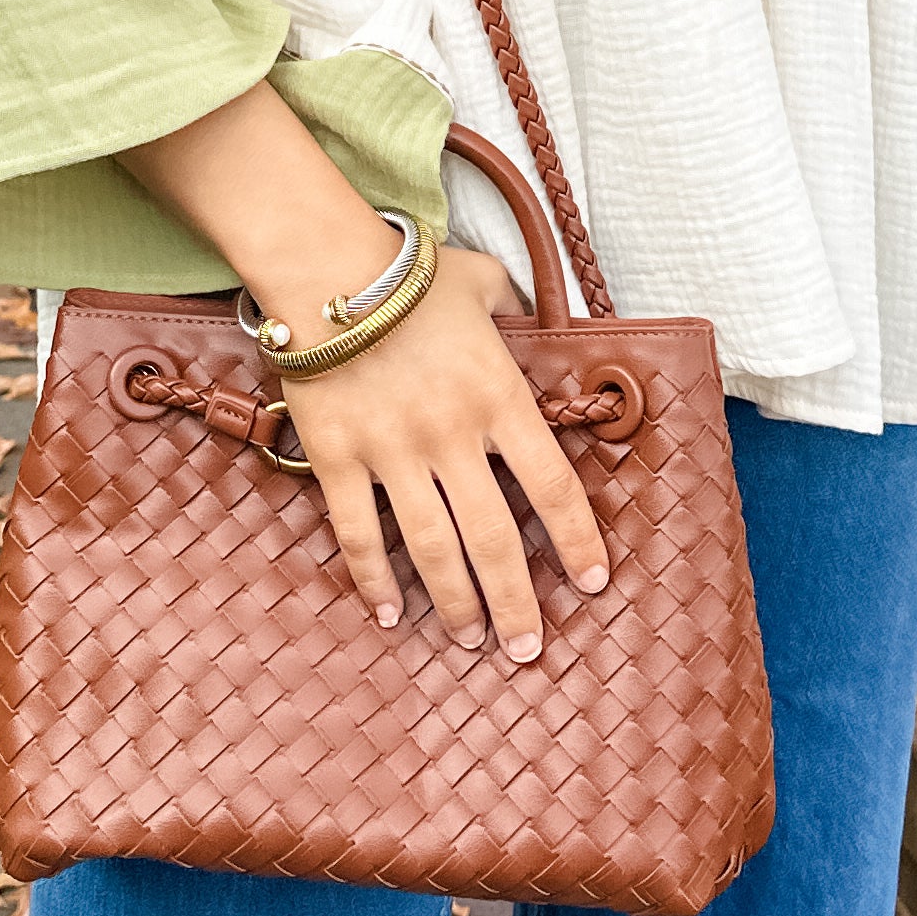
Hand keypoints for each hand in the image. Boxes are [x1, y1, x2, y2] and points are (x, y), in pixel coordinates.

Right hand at [277, 245, 610, 659]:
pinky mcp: (337, 457)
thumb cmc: (408, 272)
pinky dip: (374, 579)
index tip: (591, 583)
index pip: (554, 486)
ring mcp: (392, 452)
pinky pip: (359, 532)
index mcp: (499, 397)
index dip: (577, 541)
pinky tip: (389, 614)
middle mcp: (453, 436)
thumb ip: (513, 308)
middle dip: (516, 603)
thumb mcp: (481, 282)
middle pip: (496, 538)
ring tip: (471, 641)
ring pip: (433, 549)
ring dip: (456, 604)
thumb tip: (532, 316)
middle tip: (527, 650)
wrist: (324, 265)